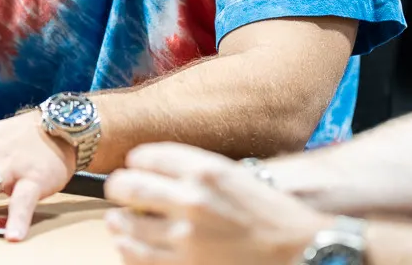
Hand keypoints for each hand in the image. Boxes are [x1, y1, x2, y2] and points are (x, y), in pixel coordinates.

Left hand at [104, 143, 329, 264]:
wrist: (294, 248)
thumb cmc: (268, 213)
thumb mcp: (232, 175)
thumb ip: (194, 172)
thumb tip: (153, 173)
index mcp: (205, 170)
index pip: (149, 156)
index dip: (137, 160)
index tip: (135, 164)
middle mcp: (192, 199)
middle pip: (129, 186)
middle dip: (118, 186)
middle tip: (117, 188)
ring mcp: (186, 236)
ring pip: (127, 225)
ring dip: (117, 221)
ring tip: (116, 220)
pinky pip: (139, 258)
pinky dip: (127, 250)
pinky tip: (128, 245)